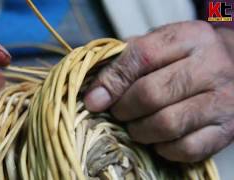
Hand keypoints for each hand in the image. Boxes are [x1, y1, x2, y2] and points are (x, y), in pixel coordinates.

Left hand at [84, 21, 233, 161]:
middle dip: (123, 109)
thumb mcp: (160, 45)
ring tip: (135, 126)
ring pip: (167, 124)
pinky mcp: (226, 130)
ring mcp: (223, 100)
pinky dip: (163, 148)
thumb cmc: (186, 58)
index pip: (142, 56)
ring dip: (140, 131)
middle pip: (151, 94)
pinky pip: (186, 148)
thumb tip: (96, 92)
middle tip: (118, 112)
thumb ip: (128, 60)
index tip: (94, 100)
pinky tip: (158, 139)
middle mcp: (211, 67)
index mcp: (190, 38)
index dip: (111, 81)